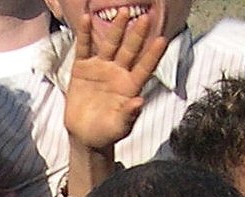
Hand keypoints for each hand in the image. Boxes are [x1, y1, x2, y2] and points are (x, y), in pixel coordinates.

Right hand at [64, 10, 165, 151]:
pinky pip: (84, 47)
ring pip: (110, 44)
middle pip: (130, 50)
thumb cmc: (106, 133)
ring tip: (123, 11)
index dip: (153, 54)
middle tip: (146, 17)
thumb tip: (139, 102)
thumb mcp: (118, 128)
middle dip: (137, 34)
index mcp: (130, 87)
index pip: (145, 67)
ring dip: (117, 28)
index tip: (162, 39)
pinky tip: (85, 18)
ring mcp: (100, 68)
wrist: (85, 136)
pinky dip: (84, 33)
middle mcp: (118, 73)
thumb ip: (128, 115)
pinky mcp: (82, 68)